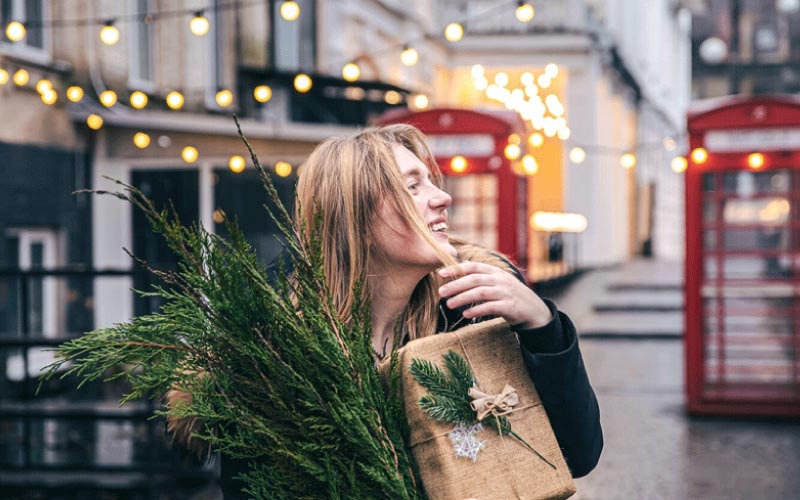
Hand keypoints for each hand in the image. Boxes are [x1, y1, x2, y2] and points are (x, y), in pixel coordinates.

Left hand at [437, 261, 552, 328]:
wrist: (534, 310)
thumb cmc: (511, 296)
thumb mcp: (498, 281)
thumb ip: (482, 275)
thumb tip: (462, 265)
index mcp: (496, 272)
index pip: (474, 267)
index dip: (456, 269)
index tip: (441, 274)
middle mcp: (500, 280)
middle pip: (475, 279)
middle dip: (456, 285)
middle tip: (441, 292)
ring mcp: (506, 293)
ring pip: (480, 292)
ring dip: (462, 298)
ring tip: (449, 304)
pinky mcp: (510, 307)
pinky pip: (490, 307)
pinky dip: (476, 310)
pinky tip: (465, 314)